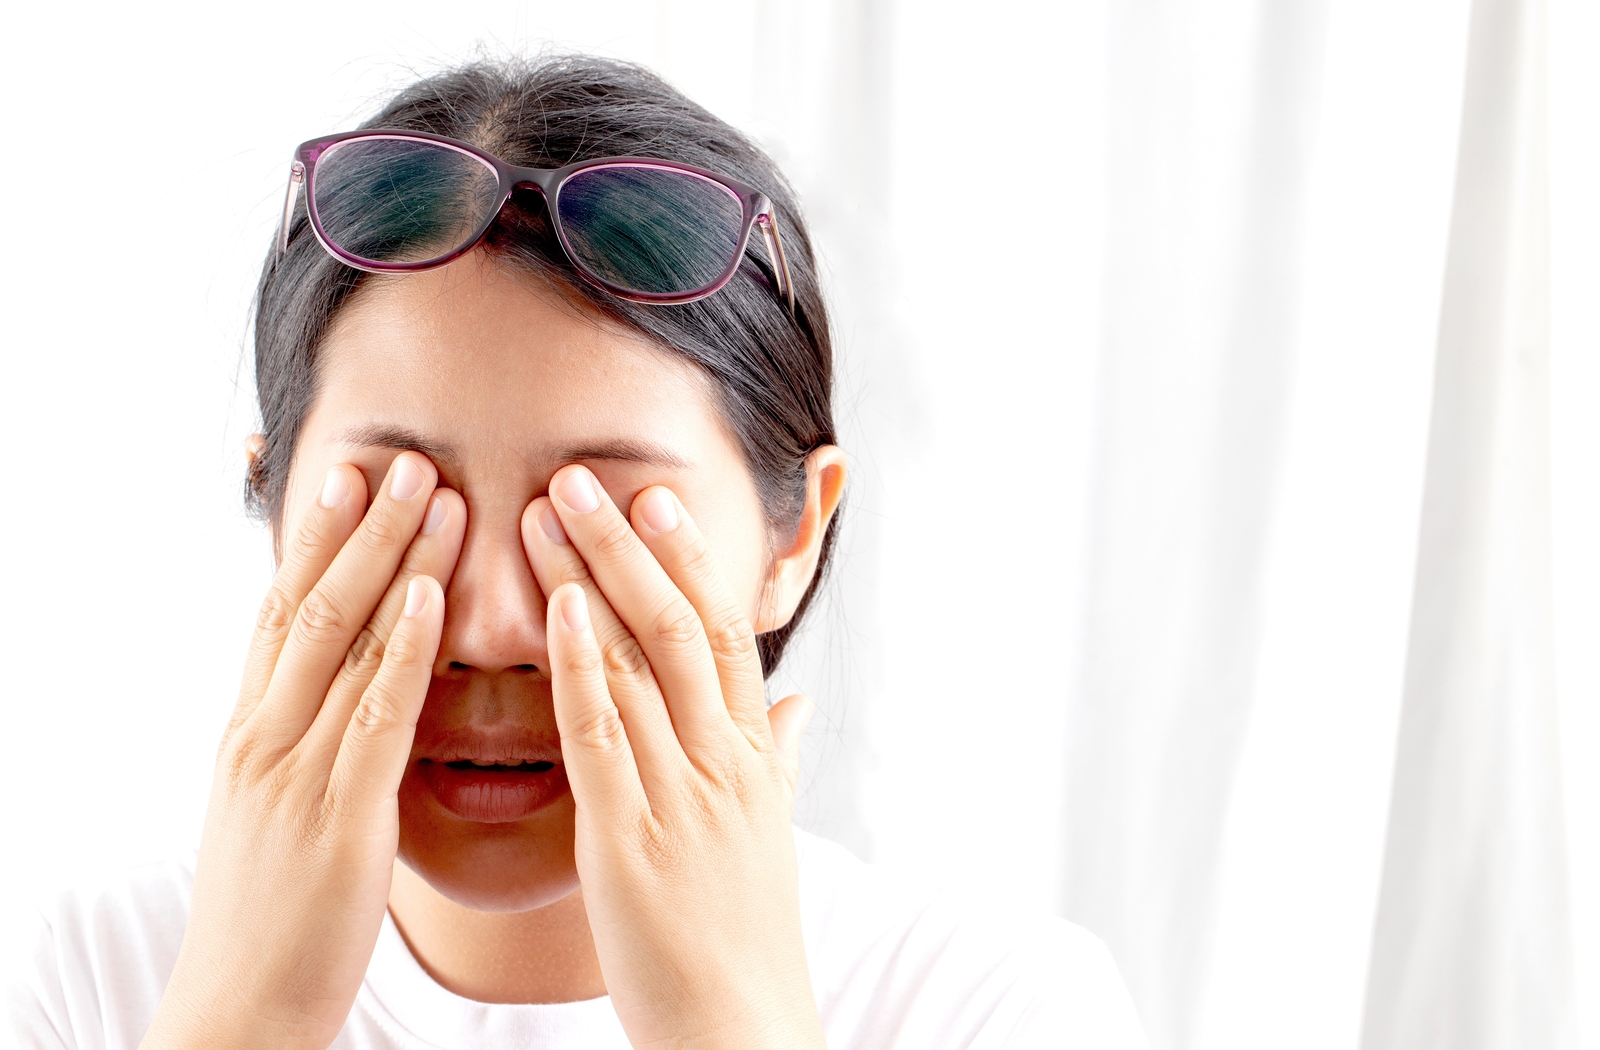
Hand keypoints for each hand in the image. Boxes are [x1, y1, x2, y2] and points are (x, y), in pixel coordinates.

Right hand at [141, 453, 464, 1049]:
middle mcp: (264, 735)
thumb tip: (350, 691)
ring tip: (433, 492)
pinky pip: (374, 714)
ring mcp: (294, 770)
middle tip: (402, 457)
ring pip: (344, 640)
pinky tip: (430, 596)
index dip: (315, 539)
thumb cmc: (274, 912)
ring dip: (392, 560)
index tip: (348, 475)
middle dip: (360, 527)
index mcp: (251, 732)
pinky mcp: (336, 814)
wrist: (238, 1007)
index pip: (280, 613)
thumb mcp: (276, 808)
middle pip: (310, 605)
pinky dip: (401, 647)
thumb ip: (308, 744)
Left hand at [521, 466, 824, 1049]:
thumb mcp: (771, 834)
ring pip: (640, 663)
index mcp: (753, 758)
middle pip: (680, 627)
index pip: (723, 634)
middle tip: (583, 477)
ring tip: (545, 513)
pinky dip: (582, 667)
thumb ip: (779, 758)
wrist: (742, 1030)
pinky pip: (607, 736)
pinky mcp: (634, 840)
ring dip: (591, 579)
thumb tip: (796, 704)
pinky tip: (555, 612)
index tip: (653, 497)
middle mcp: (726, 761)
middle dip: (630, 546)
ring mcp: (683, 795)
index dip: (688, 560)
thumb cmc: (746, 935)